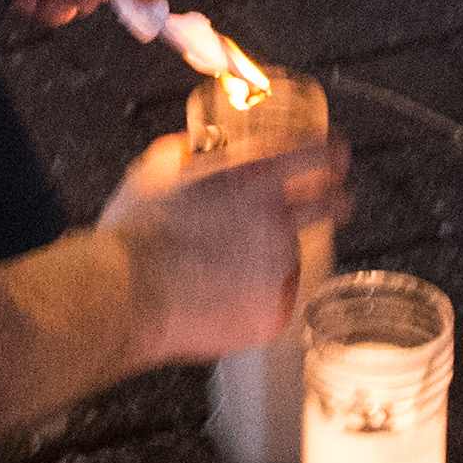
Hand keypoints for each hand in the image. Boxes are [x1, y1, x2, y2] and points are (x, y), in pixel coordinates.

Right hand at [99, 131, 345, 364]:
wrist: (125, 295)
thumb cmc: (133, 233)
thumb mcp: (154, 172)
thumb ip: (181, 154)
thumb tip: (187, 150)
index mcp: (254, 177)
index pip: (316, 154)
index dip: (331, 152)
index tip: (336, 154)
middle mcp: (278, 219)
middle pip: (332, 203)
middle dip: (337, 200)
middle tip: (335, 202)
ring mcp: (280, 269)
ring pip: (292, 257)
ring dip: (275, 256)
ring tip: (231, 267)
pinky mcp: (273, 312)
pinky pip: (275, 301)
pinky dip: (258, 299)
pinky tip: (225, 300)